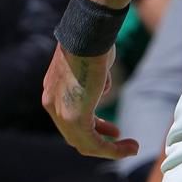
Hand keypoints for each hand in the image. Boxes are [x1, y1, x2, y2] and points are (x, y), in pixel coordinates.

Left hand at [42, 45, 137, 159]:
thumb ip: (94, 78)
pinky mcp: (73, 118)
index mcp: (53, 89)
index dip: (92, 122)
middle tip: (118, 134)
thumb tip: (101, 87)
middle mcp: (52, 103)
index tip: (111, 127)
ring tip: (130, 147)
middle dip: (99, 135)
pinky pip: (93, 143)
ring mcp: (60, 112)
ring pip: (84, 142)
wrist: (88, 32)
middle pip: (74, 132)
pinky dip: (112, 149)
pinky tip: (129, 147)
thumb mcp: (92, 62)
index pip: (69, 115)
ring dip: (108, 148)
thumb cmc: (93, 39)